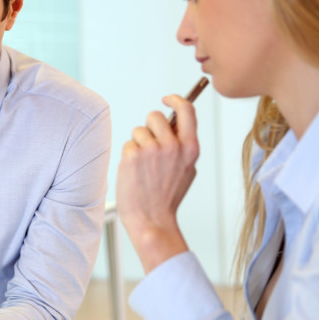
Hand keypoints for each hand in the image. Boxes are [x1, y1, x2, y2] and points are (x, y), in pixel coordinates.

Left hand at [116, 94, 200, 271]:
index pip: (186, 109)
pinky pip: (128, 144)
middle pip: (155, 116)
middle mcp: (172, 146)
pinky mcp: (132, 156)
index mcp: (190, 148)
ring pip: (139, 131)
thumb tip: (175, 124)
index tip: (167, 99)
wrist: (151, 219)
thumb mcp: (187, 170)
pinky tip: (135, 172)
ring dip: (138, 144)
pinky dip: (128, 156)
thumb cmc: (167, 197)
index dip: (175, 99)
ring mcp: (152, 150)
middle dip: (150, 127)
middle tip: (149, 146)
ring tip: (143, 166)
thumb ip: (183, 146)